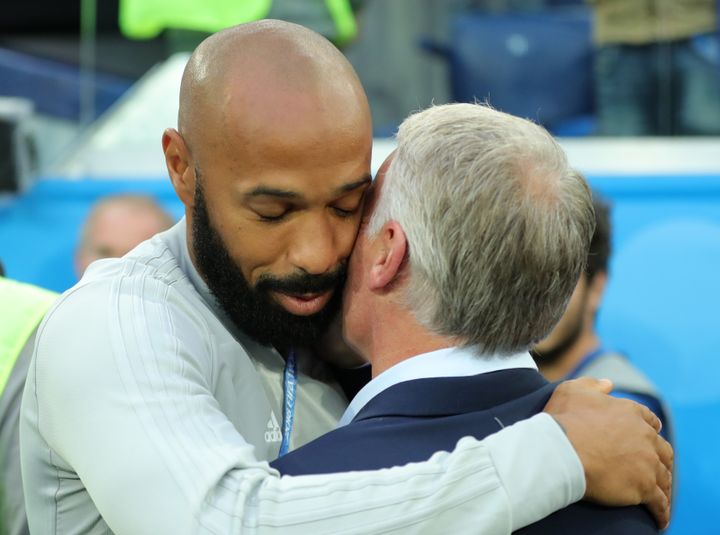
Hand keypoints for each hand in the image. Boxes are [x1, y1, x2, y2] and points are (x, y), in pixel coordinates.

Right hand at [544, 377, 672, 528]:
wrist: (560, 450)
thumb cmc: (563, 420)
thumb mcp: (572, 390)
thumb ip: (592, 385)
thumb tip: (608, 384)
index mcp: (630, 412)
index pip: (650, 421)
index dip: (649, 430)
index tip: (648, 437)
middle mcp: (644, 435)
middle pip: (662, 449)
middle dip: (661, 458)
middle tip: (655, 468)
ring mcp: (646, 462)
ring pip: (664, 476)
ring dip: (663, 486)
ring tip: (660, 496)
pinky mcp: (644, 487)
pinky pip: (659, 502)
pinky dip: (662, 511)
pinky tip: (660, 518)